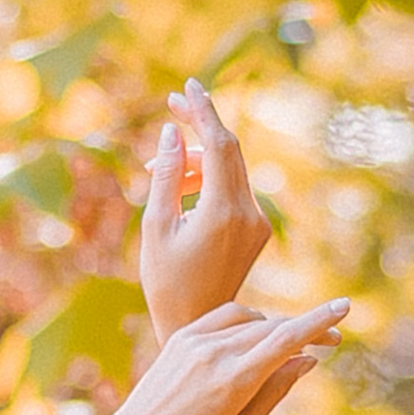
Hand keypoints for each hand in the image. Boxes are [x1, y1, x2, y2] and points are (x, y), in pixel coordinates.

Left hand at [33, 299, 347, 414]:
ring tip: (290, 346)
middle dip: (305, 330)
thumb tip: (307, 360)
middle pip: (273, 327)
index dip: (319, 321)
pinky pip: (225, 318)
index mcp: (234, 380)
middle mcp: (214, 353)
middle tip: (331, 341)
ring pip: (251, 319)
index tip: (344, 306)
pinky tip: (256, 336)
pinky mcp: (181, 337)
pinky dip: (248, 322)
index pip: (286, 338)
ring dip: (276, 326)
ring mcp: (194, 341)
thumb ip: (276, 390)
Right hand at [140, 82, 270, 338]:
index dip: (203, 111)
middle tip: (173, 106)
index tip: (187, 87)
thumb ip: (166, 176)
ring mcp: (257, 223)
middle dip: (202, 125)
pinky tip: (181, 189)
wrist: (196, 326)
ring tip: (158, 169)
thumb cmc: (166, 283)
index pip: (219, 145)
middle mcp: (249, 214)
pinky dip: (209, 180)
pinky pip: (234, 189)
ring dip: (198, 159)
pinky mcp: (257, 231)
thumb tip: (172, 132)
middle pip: (230, 151)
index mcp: (223, 212)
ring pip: (231, 170)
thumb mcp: (156, 227)